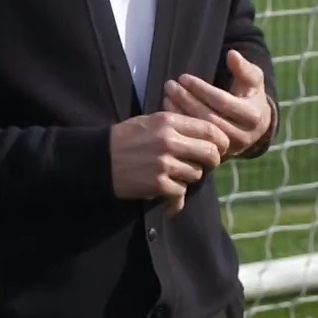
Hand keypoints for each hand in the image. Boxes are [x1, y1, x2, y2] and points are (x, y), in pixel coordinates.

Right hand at [110, 111, 229, 216]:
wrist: (97, 159)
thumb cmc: (126, 139)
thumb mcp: (151, 122)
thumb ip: (178, 125)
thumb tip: (210, 134)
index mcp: (169, 121)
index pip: (210, 129)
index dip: (220, 141)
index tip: (219, 148)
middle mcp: (169, 141)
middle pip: (210, 153)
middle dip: (212, 161)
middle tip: (204, 165)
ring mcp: (163, 163)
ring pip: (196, 173)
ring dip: (189, 178)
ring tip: (175, 177)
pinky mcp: (157, 184)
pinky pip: (181, 191)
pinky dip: (175, 196)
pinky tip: (167, 195)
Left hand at [164, 50, 273, 158]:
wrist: (256, 127)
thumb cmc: (251, 96)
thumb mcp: (253, 81)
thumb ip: (244, 68)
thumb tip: (232, 54)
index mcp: (253, 116)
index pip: (222, 101)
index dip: (201, 89)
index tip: (184, 77)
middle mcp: (243, 135)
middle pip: (209, 117)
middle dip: (187, 100)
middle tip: (170, 85)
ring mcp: (230, 147)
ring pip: (200, 130)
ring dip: (181, 112)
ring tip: (167, 95)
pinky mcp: (217, 154)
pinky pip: (195, 140)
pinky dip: (181, 124)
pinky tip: (169, 109)